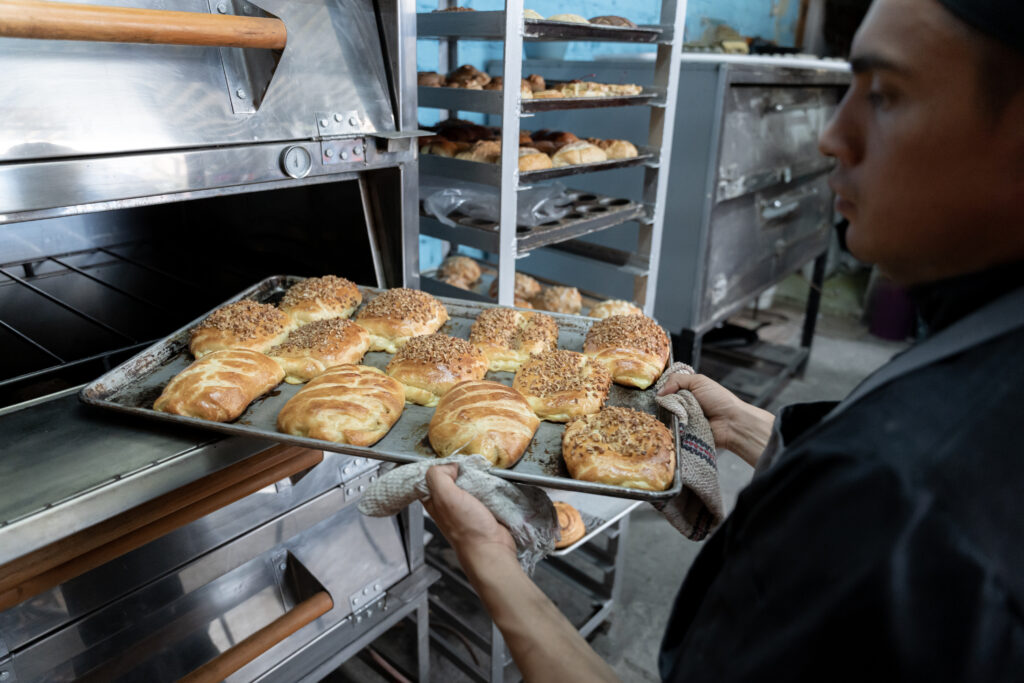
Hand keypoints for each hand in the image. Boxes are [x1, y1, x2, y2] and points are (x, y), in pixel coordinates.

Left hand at [423, 464, 516, 563]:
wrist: (492, 549)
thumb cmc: (467, 530)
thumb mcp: (445, 497)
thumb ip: (439, 476)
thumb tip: (449, 465)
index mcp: (433, 500)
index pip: (431, 474)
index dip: (440, 464)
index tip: (452, 461)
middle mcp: (448, 502)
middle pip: (452, 474)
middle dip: (462, 468)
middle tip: (470, 468)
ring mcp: (466, 505)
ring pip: (470, 480)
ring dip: (478, 476)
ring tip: (482, 477)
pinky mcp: (483, 507)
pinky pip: (485, 488)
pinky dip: (489, 485)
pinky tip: (491, 485)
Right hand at [658, 372, 774, 464]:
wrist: (732, 423)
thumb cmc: (720, 401)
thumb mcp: (699, 381)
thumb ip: (677, 380)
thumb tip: (659, 391)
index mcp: (687, 392)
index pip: (667, 389)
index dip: (663, 390)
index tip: (660, 392)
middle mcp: (684, 405)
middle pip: (664, 403)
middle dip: (667, 403)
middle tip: (675, 403)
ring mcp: (683, 420)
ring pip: (667, 417)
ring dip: (672, 415)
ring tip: (679, 414)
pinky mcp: (684, 433)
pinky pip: (672, 430)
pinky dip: (675, 427)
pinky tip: (679, 425)